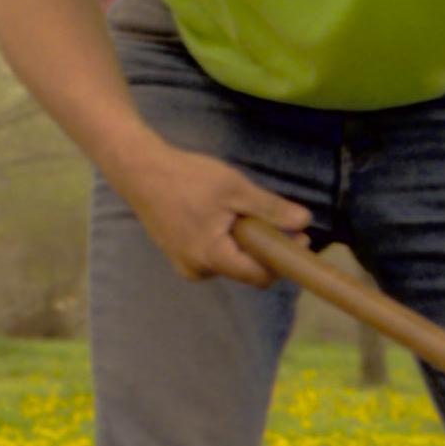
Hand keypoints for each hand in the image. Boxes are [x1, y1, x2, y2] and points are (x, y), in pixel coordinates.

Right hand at [114, 144, 309, 284]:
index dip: (283, 260)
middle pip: (247, 270)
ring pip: (231, 262)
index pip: (260, 276)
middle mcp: (197, 270)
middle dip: (265, 249)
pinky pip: (215, 255)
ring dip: (245, 243)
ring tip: (241, 212)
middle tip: (272, 218)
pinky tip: (223, 215)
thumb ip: (271, 209)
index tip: (300, 238)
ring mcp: (185, 264)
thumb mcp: (236, 189)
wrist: (139, 169)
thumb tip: (305, 222)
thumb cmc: (187, 178)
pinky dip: (227, 240)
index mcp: (211, 257)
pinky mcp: (179, 255)